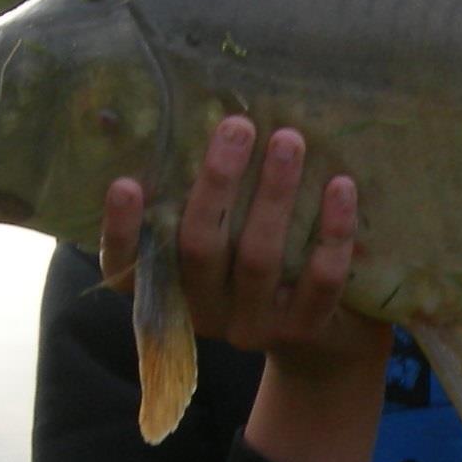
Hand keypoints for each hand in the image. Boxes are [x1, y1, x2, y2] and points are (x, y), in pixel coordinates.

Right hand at [101, 119, 391, 461]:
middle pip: (201, 248)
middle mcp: (205, 314)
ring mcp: (255, 325)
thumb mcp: (220, 245)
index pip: (127, 269)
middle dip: (218, 182)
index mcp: (169, 289)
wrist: (320, 344)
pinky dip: (332, 229)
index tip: (124, 183)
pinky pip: (320, 279)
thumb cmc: (255, 268)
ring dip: (273, 194)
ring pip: (259, 258)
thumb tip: (196, 117)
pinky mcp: (305, 328)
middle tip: (238, 126)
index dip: (121, 231)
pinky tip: (340, 185)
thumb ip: (204, 206)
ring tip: (289, 139)